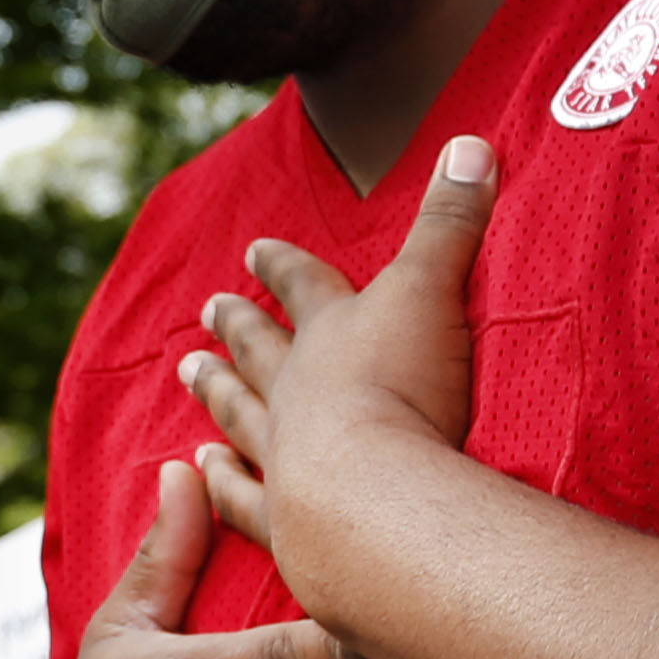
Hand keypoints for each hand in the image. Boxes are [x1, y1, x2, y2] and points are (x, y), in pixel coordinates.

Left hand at [182, 134, 497, 618]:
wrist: (374, 496)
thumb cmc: (409, 389)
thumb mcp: (436, 290)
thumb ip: (453, 220)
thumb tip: (470, 140)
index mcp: (336, 332)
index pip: (303, 284)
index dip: (282, 264)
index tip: (254, 248)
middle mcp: (296, 387)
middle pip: (258, 348)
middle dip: (238, 325)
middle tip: (206, 310)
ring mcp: (283, 453)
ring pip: (239, 413)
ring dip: (216, 390)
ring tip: (188, 372)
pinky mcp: (283, 518)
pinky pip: (240, 495)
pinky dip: (220, 482)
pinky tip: (200, 470)